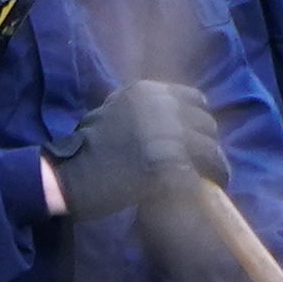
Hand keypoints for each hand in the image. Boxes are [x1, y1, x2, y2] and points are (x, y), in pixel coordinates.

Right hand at [56, 77, 229, 222]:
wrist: (68, 175)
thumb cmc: (87, 147)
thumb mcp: (113, 111)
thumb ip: (142, 110)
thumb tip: (174, 119)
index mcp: (147, 92)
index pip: (195, 99)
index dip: (198, 120)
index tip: (195, 136)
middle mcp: (161, 108)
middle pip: (206, 124)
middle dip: (206, 143)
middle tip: (202, 162)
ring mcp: (166, 135)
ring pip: (210, 149)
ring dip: (214, 164)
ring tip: (212, 178)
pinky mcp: (169, 164)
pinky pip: (203, 171)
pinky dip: (209, 180)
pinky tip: (207, 189)